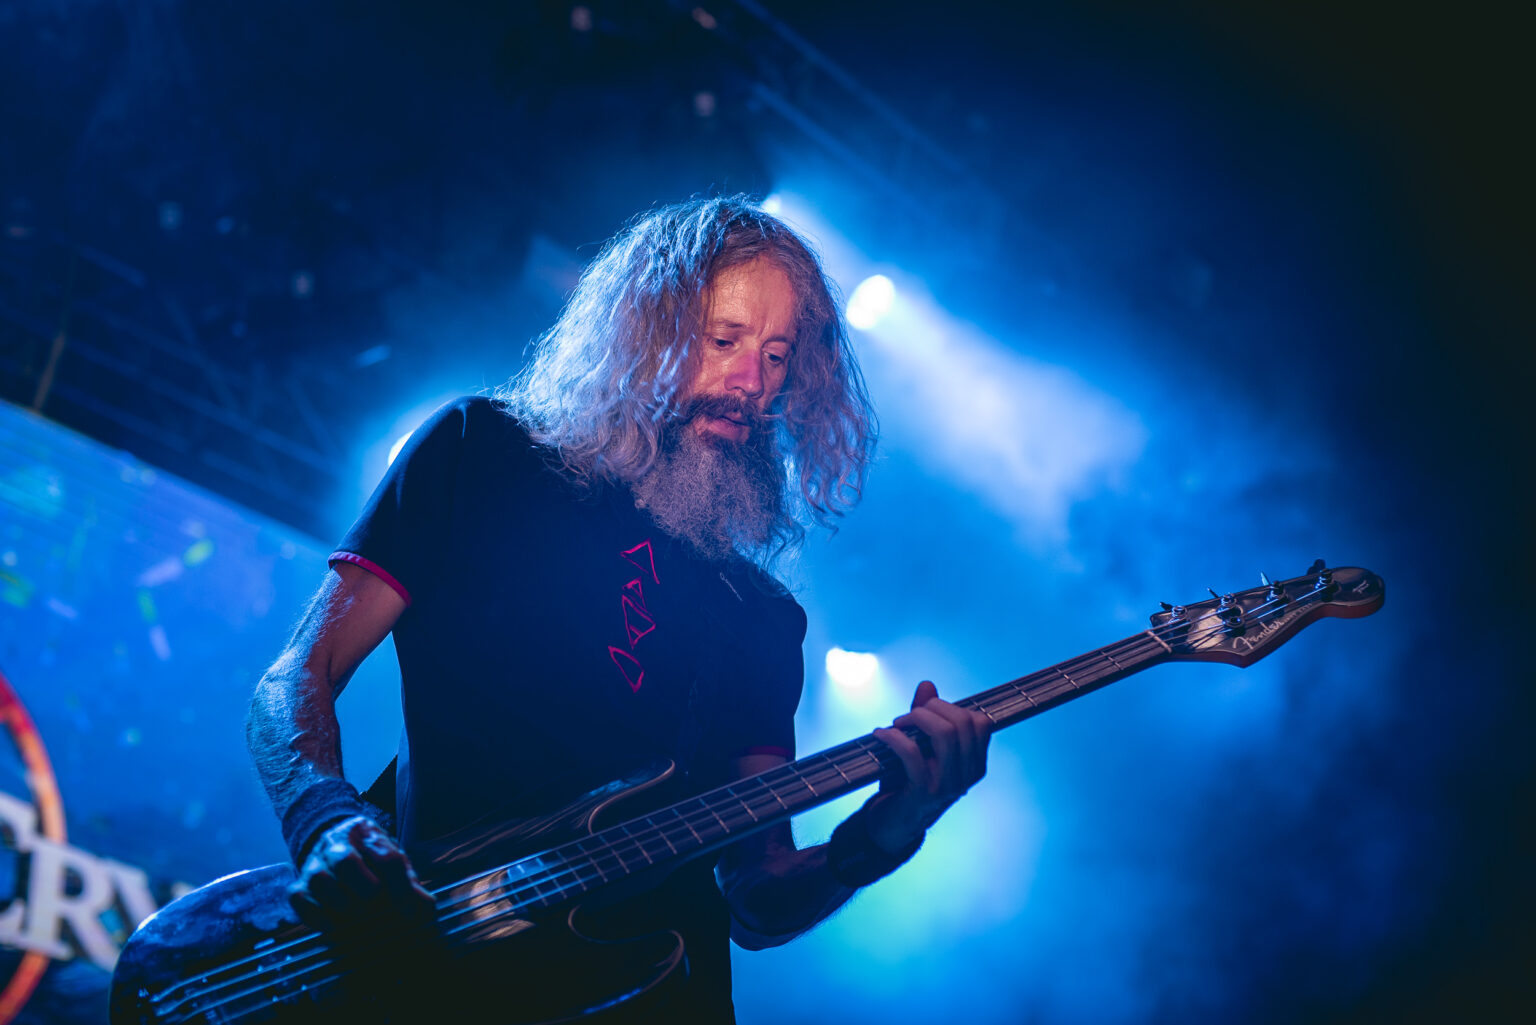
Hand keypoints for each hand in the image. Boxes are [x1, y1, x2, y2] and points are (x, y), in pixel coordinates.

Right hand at [289, 815, 436, 941]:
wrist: (333, 842)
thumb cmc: (370, 857)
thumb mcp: (393, 862)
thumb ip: (409, 884)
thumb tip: (427, 910)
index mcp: (367, 834)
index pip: (386, 858)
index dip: (400, 887)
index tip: (409, 911)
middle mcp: (336, 845)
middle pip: (345, 861)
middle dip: (364, 886)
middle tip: (377, 903)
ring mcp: (315, 864)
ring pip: (318, 879)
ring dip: (339, 901)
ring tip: (356, 914)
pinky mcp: (299, 884)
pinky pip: (298, 898)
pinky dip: (313, 914)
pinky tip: (331, 925)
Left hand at [868, 680, 991, 852]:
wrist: (893, 825)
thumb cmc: (907, 782)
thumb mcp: (920, 747)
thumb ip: (925, 717)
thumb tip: (927, 685)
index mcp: (974, 763)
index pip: (981, 723)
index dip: (952, 708)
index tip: (927, 712)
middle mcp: (968, 774)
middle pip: (962, 723)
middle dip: (932, 709)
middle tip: (908, 717)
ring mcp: (948, 784)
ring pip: (945, 734)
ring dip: (916, 720)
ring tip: (897, 724)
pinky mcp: (924, 792)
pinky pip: (912, 753)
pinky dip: (893, 738)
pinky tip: (880, 735)